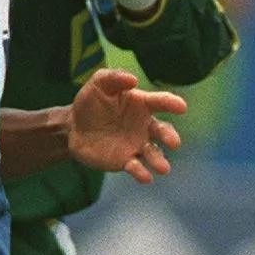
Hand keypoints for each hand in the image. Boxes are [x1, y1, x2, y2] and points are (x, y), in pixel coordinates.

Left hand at [69, 68, 185, 181]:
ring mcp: (136, 145)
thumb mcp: (99, 84)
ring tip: (163, 168)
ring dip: (159, 160)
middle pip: (162, 131)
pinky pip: (136, 167)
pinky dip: (142, 172)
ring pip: (153, 153)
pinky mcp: (125, 161)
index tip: (181, 107)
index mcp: (142, 104)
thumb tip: (133, 80)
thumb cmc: (91, 102)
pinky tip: (146, 177)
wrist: (73, 127)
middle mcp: (144, 126)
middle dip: (169, 136)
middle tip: (174, 143)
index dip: (172, 103)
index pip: (160, 102)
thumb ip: (114, 77)